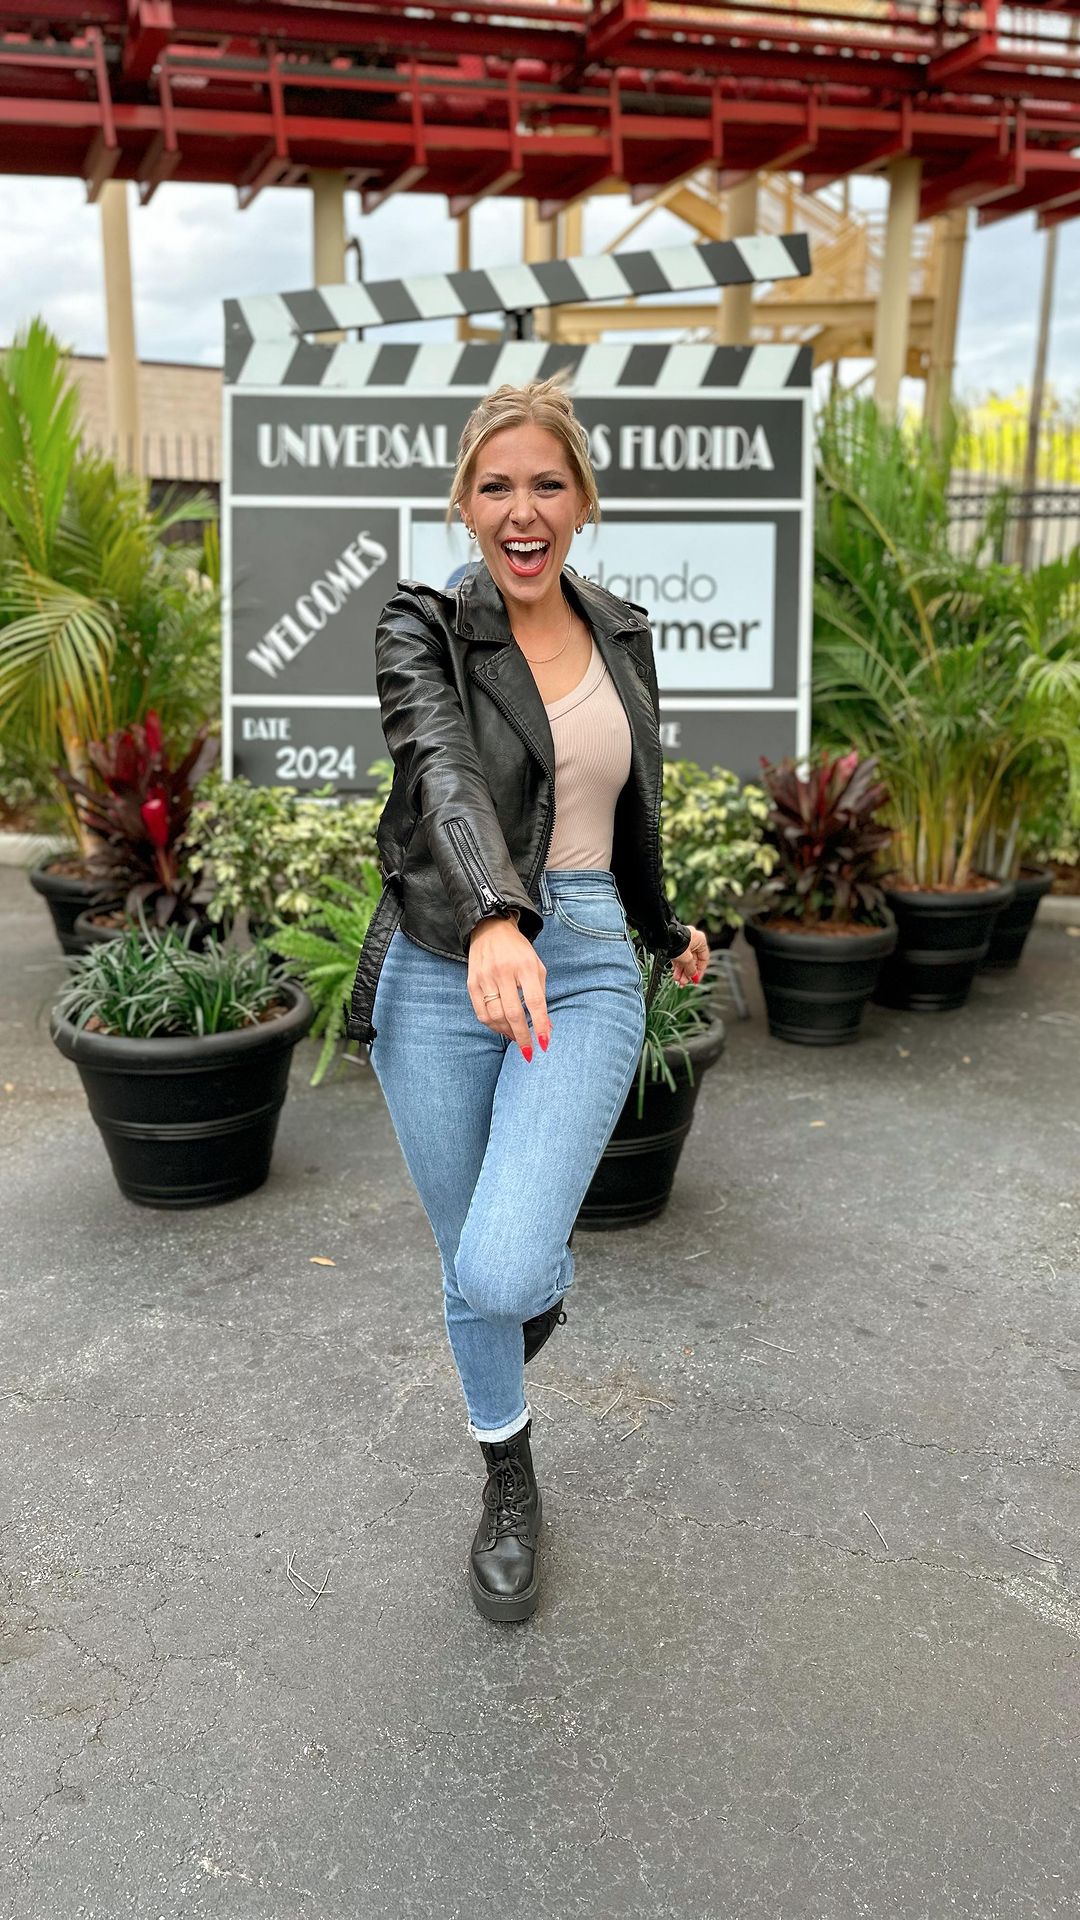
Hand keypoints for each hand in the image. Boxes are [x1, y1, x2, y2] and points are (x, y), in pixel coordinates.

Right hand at [467, 914, 550, 1058]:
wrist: (490, 929)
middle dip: (522, 1036)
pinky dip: (492, 1026)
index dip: (540, 1024)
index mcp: (525, 966)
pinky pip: (481, 1013)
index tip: (544, 1043)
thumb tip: (545, 1027)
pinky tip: (501, 1028)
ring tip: (516, 1038)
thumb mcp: (536, 967)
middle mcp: (503, 971)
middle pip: (513, 1013)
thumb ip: (540, 995)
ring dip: (507, 1032)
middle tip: (528, 1051)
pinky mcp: (471, 982)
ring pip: (495, 1016)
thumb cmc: (518, 952)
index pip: (535, 1001)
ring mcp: (485, 977)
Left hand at [671, 925, 709, 987]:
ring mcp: (683, 942)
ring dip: (682, 972)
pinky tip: (675, 975)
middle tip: (685, 982)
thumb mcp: (687, 960)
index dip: (700, 971)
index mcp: (700, 941)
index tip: (696, 979)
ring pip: (685, 960)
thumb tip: (693, 976)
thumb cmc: (676, 942)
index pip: (704, 959)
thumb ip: (691, 969)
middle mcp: (693, 940)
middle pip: (693, 961)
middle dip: (688, 973)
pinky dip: (677, 966)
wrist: (663, 937)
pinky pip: (678, 957)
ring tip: (678, 981)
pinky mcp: (675, 944)